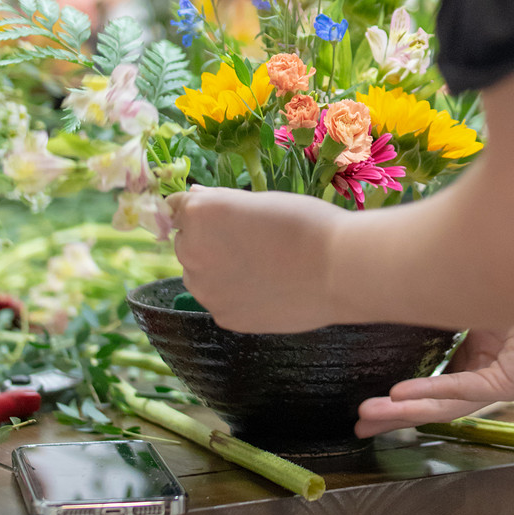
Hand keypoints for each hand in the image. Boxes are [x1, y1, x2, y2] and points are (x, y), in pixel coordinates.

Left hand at [168, 186, 342, 332]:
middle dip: (208, 240)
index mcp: (200, 214)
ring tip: (262, 266)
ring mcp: (205, 289)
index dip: (201, 210)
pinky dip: (235, 293)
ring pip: (200, 274)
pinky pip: (220, 299)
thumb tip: (194, 198)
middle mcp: (191, 252)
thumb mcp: (259, 199)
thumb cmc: (304, 222)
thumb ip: (220, 202)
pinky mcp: (222, 316)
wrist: (336, 269)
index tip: (223, 215)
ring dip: (218, 268)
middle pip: (187, 243)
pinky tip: (266, 287)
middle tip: (251, 240)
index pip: (178, 208)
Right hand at [354, 316, 513, 435]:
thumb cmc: (510, 281)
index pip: (436, 390)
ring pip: (448, 405)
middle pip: (437, 405)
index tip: (369, 411)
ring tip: (373, 414)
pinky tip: (402, 394)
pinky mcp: (512, 380)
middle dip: (396, 416)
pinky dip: (432, 390)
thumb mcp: (462, 304)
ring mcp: (503, 383)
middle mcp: (490, 378)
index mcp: (479, 362)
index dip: (402, 403)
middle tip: (360, 425)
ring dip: (407, 409)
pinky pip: (466, 388)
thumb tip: (394, 307)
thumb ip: (437, 321)